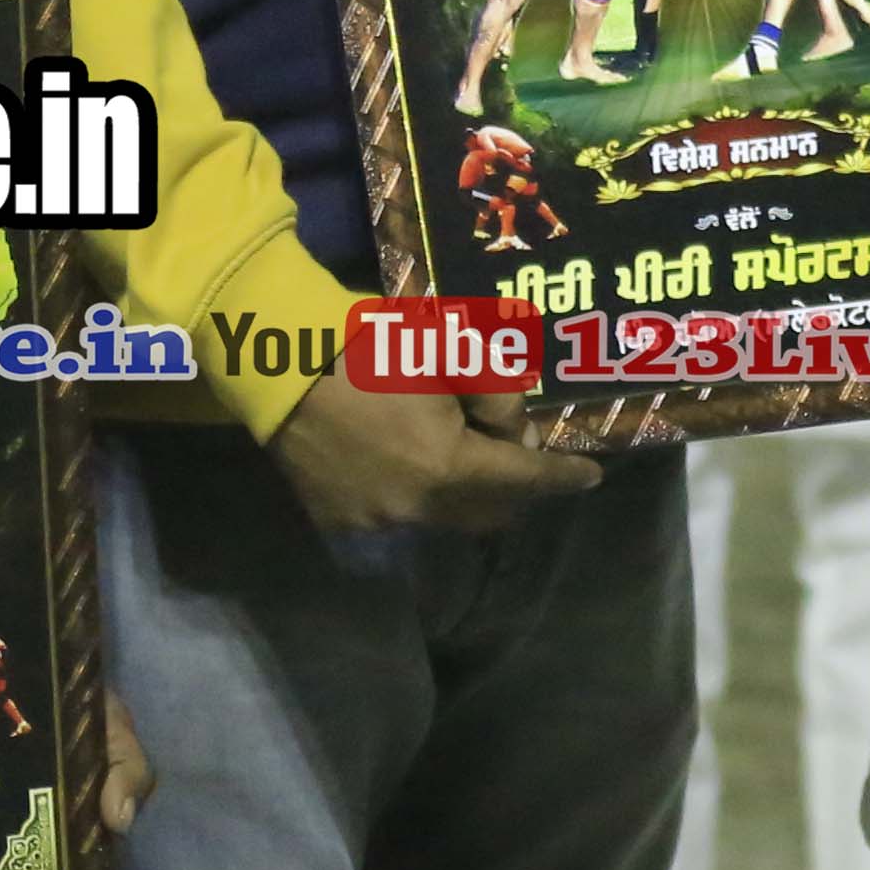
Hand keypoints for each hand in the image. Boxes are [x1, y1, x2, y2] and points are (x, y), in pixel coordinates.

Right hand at [270, 372, 601, 545]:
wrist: (279, 364)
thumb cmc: (370, 349)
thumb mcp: (451, 354)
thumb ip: (500, 398)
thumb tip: (520, 438)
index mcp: (447, 467)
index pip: (525, 480)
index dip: (562, 476)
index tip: (590, 475)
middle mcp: (414, 508)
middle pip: (488, 512)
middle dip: (515, 490)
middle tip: (524, 460)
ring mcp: (374, 521)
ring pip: (443, 517)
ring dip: (465, 494)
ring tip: (465, 458)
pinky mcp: (339, 521)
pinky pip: (398, 516)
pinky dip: (417, 495)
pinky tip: (409, 464)